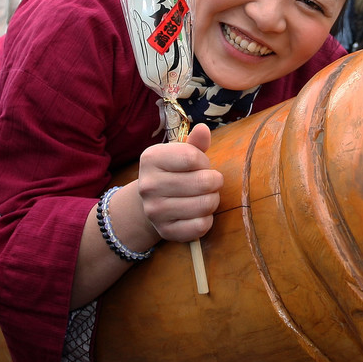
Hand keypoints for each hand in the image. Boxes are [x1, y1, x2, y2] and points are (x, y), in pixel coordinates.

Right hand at [138, 124, 223, 242]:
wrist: (151, 203)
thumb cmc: (174, 172)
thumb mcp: (181, 153)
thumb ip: (195, 143)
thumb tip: (203, 130)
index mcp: (151, 158)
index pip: (193, 157)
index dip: (205, 162)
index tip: (201, 165)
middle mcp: (148, 185)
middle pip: (203, 182)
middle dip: (214, 181)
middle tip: (209, 182)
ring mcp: (154, 211)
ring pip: (205, 205)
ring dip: (213, 200)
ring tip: (205, 196)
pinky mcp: (165, 231)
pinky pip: (201, 226)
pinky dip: (207, 219)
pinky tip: (199, 213)